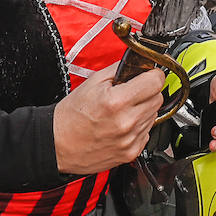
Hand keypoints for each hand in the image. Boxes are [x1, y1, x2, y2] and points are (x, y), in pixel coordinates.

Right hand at [53, 64, 172, 174]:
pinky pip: (147, 132)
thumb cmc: (71, 116)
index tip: (148, 75)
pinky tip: (122, 124)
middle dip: (147, 91)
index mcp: (116, 101)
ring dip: (143, 109)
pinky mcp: (131, 152)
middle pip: (158, 98)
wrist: (57, 145)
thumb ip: (120, 70)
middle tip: (131, 93)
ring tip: (122, 110)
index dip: (153, 74)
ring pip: (154, 115)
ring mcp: (130, 139)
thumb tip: (139, 63)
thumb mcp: (92, 83)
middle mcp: (126, 122)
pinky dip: (139, 126)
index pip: (156, 81)